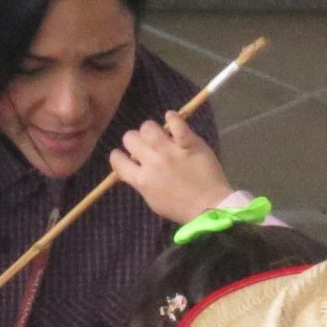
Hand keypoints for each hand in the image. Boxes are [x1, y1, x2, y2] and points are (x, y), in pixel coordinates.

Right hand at [106, 112, 233, 224]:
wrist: (209, 206)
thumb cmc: (180, 208)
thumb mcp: (153, 201)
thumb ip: (142, 183)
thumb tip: (135, 169)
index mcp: (141, 180)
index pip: (117, 160)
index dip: (118, 155)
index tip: (125, 155)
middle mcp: (152, 162)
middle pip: (130, 138)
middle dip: (134, 140)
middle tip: (145, 145)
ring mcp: (170, 151)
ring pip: (148, 127)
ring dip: (151, 129)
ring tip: (159, 134)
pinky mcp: (189, 143)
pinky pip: (176, 123)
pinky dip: (173, 118)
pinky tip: (172, 119)